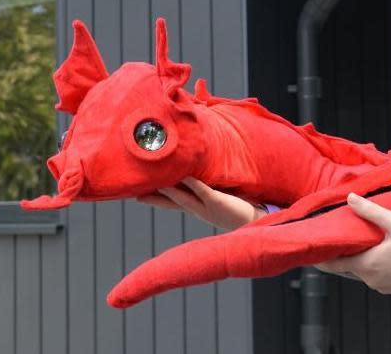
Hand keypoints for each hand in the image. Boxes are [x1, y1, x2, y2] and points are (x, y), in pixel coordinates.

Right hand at [137, 177, 263, 230]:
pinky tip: (181, 175)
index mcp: (197, 207)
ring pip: (180, 196)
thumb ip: (208, 184)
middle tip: (131, 189)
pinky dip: (191, 182)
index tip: (135, 191)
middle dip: (151, 194)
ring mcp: (206, 206)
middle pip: (169, 200)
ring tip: (150, 177)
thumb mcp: (219, 194)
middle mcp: (197, 208)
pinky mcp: (218, 201)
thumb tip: (197, 171)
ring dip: (166, 187)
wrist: (259, 219)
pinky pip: (201, 190)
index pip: (170, 200)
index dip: (154, 195)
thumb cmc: (241, 204)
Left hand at [317, 193, 390, 294]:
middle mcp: (371, 280)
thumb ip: (371, 211)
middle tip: (340, 238)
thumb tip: (350, 199)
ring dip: (361, 258)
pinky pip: (377, 276)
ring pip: (364, 271)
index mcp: (367, 265)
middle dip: (344, 253)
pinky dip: (374, 265)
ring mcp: (383, 286)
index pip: (335, 264)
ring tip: (362, 241)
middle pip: (349, 266)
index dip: (321, 259)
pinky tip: (382, 252)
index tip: (311, 253)